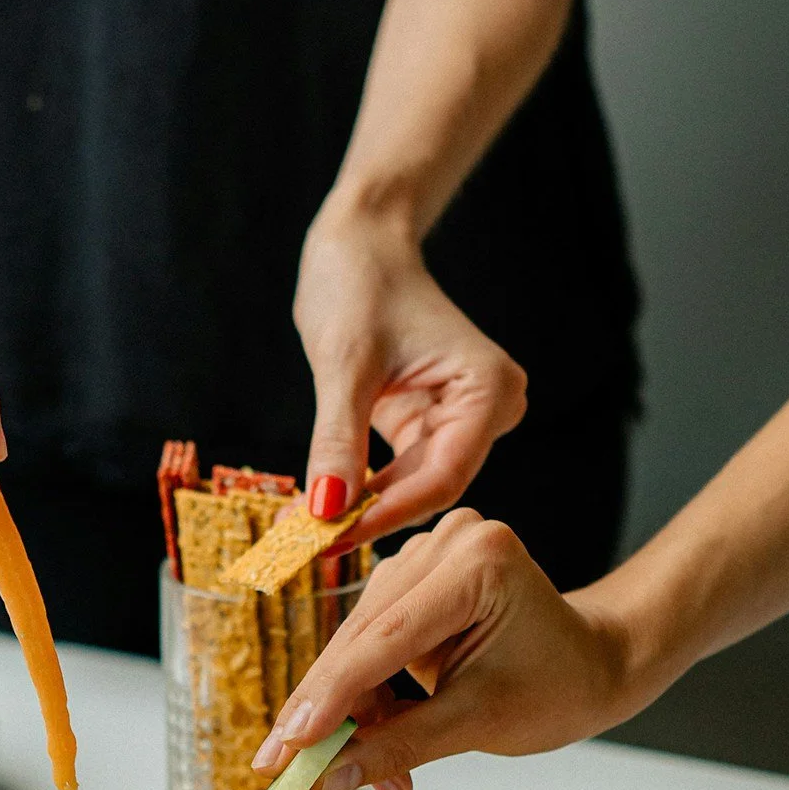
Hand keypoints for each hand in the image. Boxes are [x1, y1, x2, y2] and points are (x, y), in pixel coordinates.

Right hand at [251, 507, 633, 789]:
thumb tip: (323, 784)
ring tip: (376, 776)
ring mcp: (426, 553)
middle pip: (362, 638)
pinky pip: (369, 640)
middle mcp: (447, 541)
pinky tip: (375, 734)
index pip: (385, 638)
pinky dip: (366, 693)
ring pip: (358, 643)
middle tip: (293, 778)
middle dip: (332, 714)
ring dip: (353, 712)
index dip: (329, 698)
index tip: (284, 750)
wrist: (592, 663)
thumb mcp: (479, 724)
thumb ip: (397, 748)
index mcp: (479, 562)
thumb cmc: (556, 688)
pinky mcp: (412, 575)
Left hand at [294, 202, 526, 542]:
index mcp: (488, 390)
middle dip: (367, 516)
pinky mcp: (430, 425)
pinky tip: (317, 508)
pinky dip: (358, 490)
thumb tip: (325, 510)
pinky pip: (397, 474)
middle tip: (303, 546)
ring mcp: (461, 419)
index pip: (440, 477)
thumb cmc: (360, 282)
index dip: (383, 514)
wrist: (361, 243)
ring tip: (299, 531)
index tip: (327, 539)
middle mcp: (488, 409)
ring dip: (358, 508)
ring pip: (410, 488)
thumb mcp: (344, 365)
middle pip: (428, 489)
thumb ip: (338, 442)